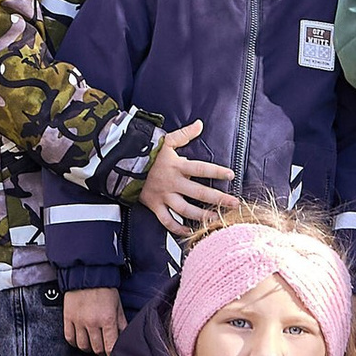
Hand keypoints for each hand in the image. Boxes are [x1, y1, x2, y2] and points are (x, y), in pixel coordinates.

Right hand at [62, 287, 121, 355]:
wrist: (87, 273)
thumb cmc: (105, 289)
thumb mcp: (118, 306)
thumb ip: (121, 324)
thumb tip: (124, 339)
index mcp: (107, 319)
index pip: (110, 347)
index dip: (112, 355)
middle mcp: (92, 322)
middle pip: (96, 349)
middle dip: (102, 350)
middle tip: (103, 346)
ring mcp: (78, 321)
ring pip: (83, 346)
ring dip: (89, 347)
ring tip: (93, 342)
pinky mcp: (68, 318)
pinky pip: (70, 338)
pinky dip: (75, 342)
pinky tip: (80, 339)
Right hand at [141, 122, 236, 242]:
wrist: (121, 164)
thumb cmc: (146, 152)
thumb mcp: (165, 140)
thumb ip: (184, 134)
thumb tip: (199, 124)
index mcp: (177, 166)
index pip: (201, 169)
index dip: (216, 172)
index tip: (231, 175)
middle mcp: (173, 183)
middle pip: (199, 193)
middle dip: (218, 199)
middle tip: (234, 203)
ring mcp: (163, 196)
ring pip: (185, 210)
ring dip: (202, 216)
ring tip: (216, 219)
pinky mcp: (154, 205)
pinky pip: (167, 221)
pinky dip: (177, 228)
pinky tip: (189, 231)